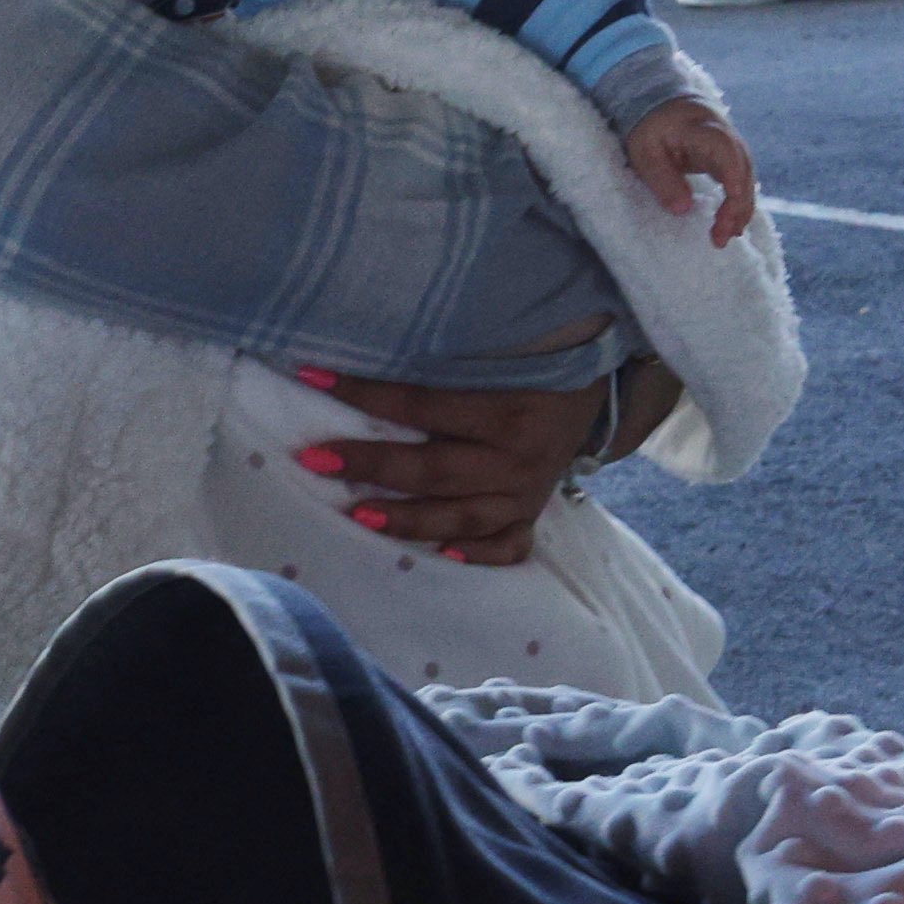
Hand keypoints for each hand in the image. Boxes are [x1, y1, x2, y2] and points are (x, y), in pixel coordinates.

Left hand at [285, 360, 671, 563]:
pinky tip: (442, 558)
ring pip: (462, 516)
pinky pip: (508, 545)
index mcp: (508, 408)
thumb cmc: (529, 362)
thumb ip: (441, 360)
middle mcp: (519, 458)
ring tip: (358, 515)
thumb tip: (361, 345)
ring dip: (408, 519)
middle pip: (435, 469)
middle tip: (315, 458)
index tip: (311, 377)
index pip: (423, 404)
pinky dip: (477, 555)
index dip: (365, 393)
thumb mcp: (496, 352)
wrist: (593, 387)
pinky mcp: (533, 514)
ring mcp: (528, 492)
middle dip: (371, 464)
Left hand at [622, 98, 757, 247]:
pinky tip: (730, 224)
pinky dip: (738, 202)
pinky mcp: (728, 156)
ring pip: (745, 177)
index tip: (730, 207)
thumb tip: (683, 209)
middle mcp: (724, 135)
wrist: (661, 105)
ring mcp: (730, 145)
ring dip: (740, 208)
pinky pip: (740, 179)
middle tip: (721, 237)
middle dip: (738, 205)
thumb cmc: (650, 128)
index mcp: (701, 128)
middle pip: (742, 169)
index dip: (733, 178)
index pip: (727, 151)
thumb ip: (662, 179)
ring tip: (725, 237)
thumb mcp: (645, 152)